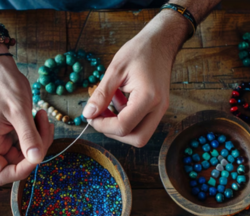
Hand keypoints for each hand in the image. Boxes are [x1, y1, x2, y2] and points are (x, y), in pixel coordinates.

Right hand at [0, 51, 53, 185]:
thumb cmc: (3, 86)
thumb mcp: (18, 111)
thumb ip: (28, 136)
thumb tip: (37, 159)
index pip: (2, 175)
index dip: (21, 171)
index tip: (37, 154)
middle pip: (20, 164)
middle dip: (38, 149)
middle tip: (46, 126)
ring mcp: (5, 140)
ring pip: (28, 153)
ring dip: (41, 139)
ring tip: (43, 117)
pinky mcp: (14, 133)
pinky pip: (30, 141)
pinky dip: (40, 133)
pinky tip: (42, 118)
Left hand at [83, 10, 189, 146]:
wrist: (161, 41)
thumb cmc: (140, 50)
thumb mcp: (115, 70)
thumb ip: (101, 94)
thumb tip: (88, 114)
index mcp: (148, 98)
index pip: (123, 127)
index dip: (103, 126)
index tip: (91, 116)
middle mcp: (158, 108)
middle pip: (137, 139)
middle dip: (114, 133)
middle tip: (100, 118)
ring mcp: (160, 109)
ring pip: (140, 134)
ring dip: (120, 126)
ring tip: (108, 106)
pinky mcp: (157, 108)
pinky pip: (141, 123)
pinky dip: (126, 119)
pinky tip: (118, 100)